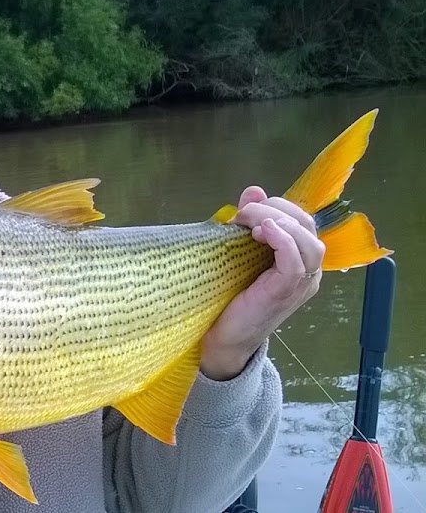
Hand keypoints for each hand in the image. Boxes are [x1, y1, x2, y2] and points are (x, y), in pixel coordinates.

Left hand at [201, 186, 325, 380]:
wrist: (221, 339)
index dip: (278, 207)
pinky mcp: (286, 292)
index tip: (248, 207)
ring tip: (250, 223)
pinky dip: (283, 242)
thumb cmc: (230, 297)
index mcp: (299, 260)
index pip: (303, 221)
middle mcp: (308, 272)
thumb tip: (254, 190)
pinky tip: (263, 232)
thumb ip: (250, 223)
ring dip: (278, 222)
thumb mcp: (240, 253)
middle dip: (276, 210)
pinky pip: (296, 262)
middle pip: (308, 227)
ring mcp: (301, 284)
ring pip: (308, 242)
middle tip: (244, 214)